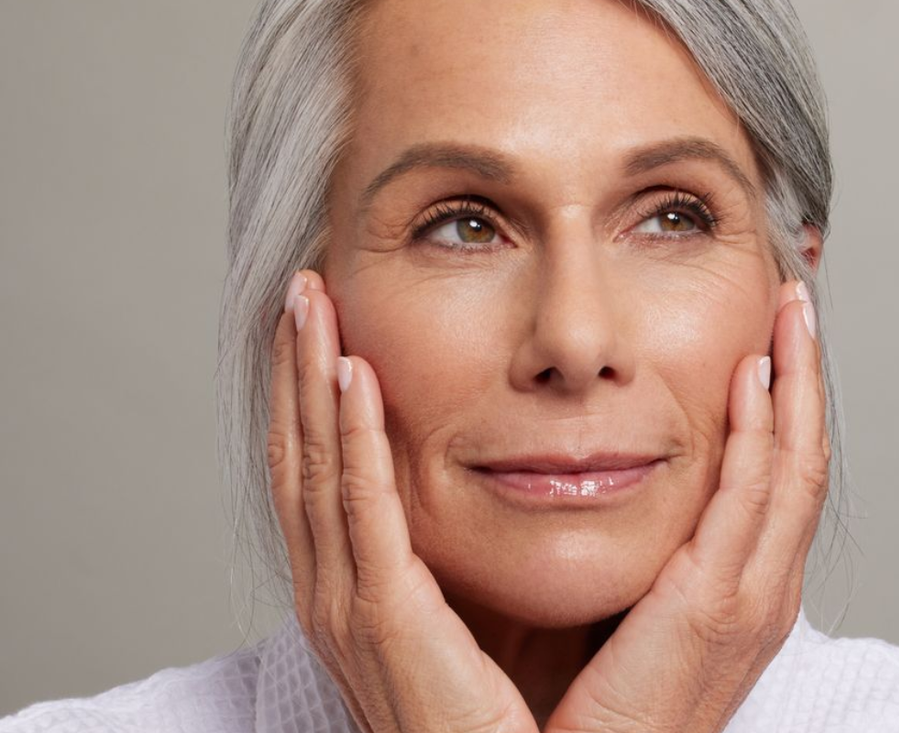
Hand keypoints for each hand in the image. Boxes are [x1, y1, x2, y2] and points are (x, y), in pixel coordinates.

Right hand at [266, 270, 538, 732]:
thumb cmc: (509, 717)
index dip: (314, 396)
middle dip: (297, 368)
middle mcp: (335, 593)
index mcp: (357, 591)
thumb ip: (476, 552)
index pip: (323, 472)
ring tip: (310, 304)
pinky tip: (350, 375)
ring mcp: (347, 606)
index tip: (326, 324)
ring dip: (310, 379)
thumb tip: (520, 481)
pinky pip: (359, 510)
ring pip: (316, 466)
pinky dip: (350, 437)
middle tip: (303, 289)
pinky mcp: (382, 618)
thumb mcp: (484, 616)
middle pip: (302, 455)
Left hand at [543, 279, 829, 732]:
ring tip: (788, 316)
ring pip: (792, 466)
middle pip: (799, 458)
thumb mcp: (633, 609)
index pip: (775, 476)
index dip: (782, 405)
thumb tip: (602, 485)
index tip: (769, 341)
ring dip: (795, 385)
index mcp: (741, 588)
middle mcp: (761, 587)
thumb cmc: (603, 704)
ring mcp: (750, 596)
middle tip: (794, 306)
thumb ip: (641, 551)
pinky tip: (752, 376)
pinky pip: (752, 498)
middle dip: (802, 378)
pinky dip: (761, 432)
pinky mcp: (718, 604)